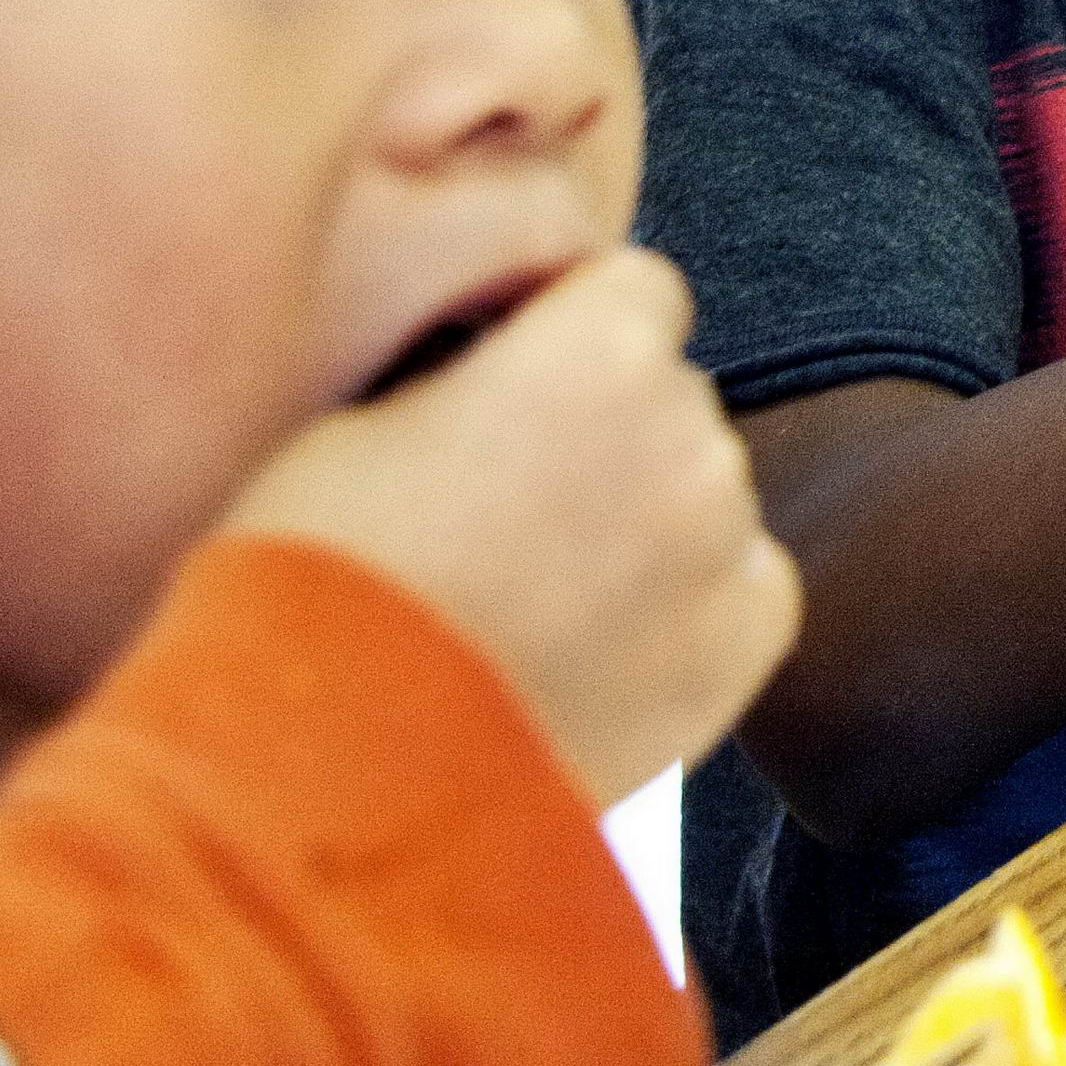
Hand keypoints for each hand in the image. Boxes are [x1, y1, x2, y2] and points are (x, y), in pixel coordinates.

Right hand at [225, 249, 798, 804]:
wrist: (326, 776)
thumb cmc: (317, 585)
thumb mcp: (359, 424)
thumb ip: (471, 376)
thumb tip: (502, 373)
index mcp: (601, 346)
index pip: (633, 290)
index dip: (573, 335)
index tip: (521, 389)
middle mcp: (690, 426)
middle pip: (669, 398)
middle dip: (606, 438)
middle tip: (512, 518)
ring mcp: (728, 536)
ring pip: (703, 495)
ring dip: (647, 526)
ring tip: (538, 606)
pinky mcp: (748, 640)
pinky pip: (740, 589)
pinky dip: (688, 613)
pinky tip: (596, 656)